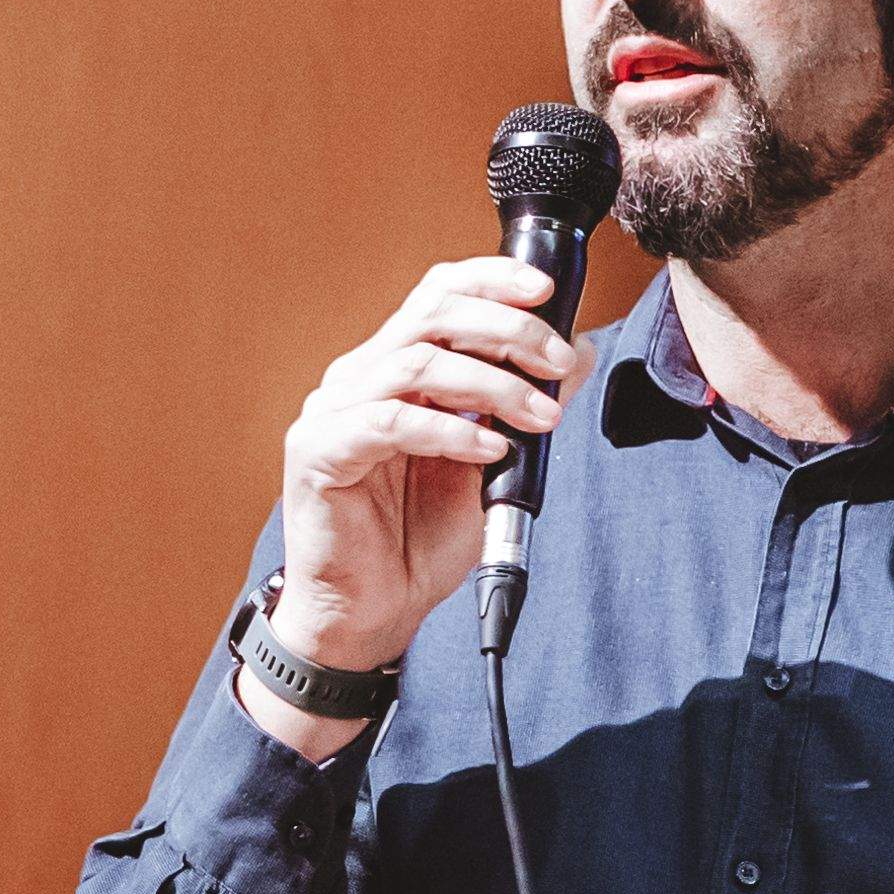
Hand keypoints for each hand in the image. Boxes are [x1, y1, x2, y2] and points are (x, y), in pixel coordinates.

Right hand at [251, 259, 585, 748]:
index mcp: (395, 366)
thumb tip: (575, 353)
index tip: (547, 289)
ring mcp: (333, 411)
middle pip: (430, 314)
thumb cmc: (419, 539)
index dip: (491, 279)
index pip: (437, 293)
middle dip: (506, 328)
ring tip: (538, 420)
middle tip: (557, 363)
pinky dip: (448, 430)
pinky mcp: (318, 453)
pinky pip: (388, 423)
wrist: (373, 613)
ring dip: (491, 385)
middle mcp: (360, 376)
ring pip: (417, 364)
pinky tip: (488, 451)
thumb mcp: (491, 462)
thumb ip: (523, 406)